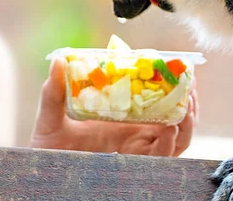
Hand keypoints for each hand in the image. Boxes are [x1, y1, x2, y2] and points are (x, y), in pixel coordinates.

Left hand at [29, 58, 197, 155]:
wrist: (41, 171)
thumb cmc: (48, 146)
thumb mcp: (51, 115)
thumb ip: (54, 91)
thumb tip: (59, 60)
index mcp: (124, 117)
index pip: (157, 101)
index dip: (174, 87)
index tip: (182, 70)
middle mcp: (136, 134)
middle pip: (175, 119)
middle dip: (189, 103)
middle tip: (191, 85)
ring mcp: (136, 151)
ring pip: (176, 139)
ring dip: (186, 122)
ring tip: (186, 105)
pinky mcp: (134, 166)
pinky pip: (160, 157)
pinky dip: (169, 143)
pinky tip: (168, 128)